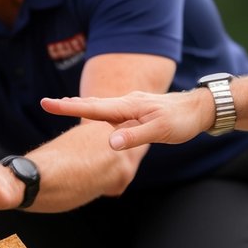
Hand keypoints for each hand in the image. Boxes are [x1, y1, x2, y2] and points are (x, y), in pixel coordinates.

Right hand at [41, 91, 209, 149]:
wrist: (200, 108)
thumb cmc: (182, 120)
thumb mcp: (160, 131)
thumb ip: (134, 136)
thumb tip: (109, 143)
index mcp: (127, 107)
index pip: (92, 108)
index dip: (68, 107)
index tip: (47, 104)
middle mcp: (126, 103)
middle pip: (92, 104)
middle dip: (68, 105)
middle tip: (46, 103)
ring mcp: (131, 105)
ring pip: (101, 106)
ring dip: (81, 106)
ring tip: (63, 106)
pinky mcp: (137, 110)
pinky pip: (111, 110)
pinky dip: (96, 110)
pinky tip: (95, 113)